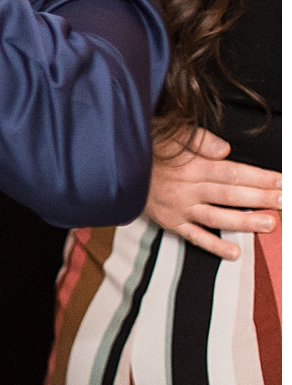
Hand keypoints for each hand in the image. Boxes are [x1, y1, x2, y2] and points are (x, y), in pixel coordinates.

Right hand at [145, 127, 280, 259]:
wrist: (109, 166)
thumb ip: (198, 139)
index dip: (261, 178)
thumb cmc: (141, 147)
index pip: (233, 172)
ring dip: (245, 221)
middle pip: (231, 194)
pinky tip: (234, 252)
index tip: (282, 182)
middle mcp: (187, 188)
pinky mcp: (168, 221)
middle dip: (262, 198)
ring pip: (217, 217)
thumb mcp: (166, 132)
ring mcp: (179, 207)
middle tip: (285, 202)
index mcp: (190, 165)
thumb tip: (225, 149)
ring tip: (269, 224)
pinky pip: (194, 236)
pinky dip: (214, 245)